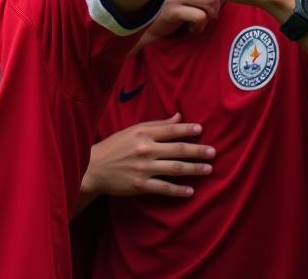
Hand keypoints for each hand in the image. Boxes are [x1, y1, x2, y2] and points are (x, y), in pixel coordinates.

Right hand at [83, 114, 214, 198]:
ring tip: (208, 169)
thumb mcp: (132, 131)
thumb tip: (178, 117)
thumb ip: (155, 125)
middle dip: (198, 151)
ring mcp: (143, 168)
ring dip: (194, 169)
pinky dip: (179, 190)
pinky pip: (165, 188)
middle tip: (213, 152)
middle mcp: (145, 149)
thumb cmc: (114, 146)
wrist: (94, 167)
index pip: (170, 130)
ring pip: (175, 169)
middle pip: (178, 150)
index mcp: (141, 133)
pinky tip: (191, 191)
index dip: (187, 129)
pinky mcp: (141, 185)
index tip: (201, 129)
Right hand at [135, 0, 220, 50]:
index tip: (207, 2)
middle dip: (216, 5)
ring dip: (210, 16)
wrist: (133, 28)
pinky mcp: (172, 11)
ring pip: (209, 1)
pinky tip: (191, 30)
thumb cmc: (155, 13)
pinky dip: (200, 27)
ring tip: (200, 23)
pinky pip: (200, 16)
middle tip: (209, 16)